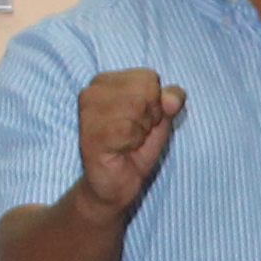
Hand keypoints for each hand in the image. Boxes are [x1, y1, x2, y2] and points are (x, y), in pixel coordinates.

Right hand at [72, 69, 184, 219]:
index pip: (149, 78)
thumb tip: (173, 99)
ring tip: (128, 142)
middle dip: (150, 117)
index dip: (156, 103)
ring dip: (141, 131)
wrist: (117, 183)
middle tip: (135, 134)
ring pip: (137, 108)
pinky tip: (121, 150)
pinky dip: (132, 143)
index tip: (141, 121)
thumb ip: (171, 100)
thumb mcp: (161, 118)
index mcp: (105, 81)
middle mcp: (91, 91)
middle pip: (145, 91)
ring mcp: (87, 113)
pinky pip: (127, 129)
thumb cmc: (135, 147)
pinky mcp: (89, 134)